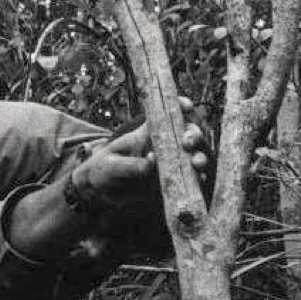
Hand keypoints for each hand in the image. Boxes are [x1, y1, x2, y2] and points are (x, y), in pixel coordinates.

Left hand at [80, 98, 207, 202]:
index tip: (185, 105)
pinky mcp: (174, 181)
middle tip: (187, 142)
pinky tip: (199, 181)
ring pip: (194, 155)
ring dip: (200, 157)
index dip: (181, 106)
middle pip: (189, 133)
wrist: (101, 194)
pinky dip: (198, 179)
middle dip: (194, 134)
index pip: (169, 113)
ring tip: (196, 163)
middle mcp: (165, 144)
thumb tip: (153, 161)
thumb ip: (129, 164)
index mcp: (149, 132)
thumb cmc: (104, 170)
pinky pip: (190, 179)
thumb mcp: (111, 164)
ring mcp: (171, 163)